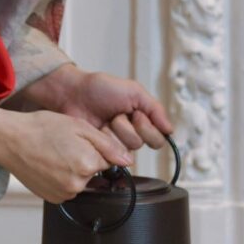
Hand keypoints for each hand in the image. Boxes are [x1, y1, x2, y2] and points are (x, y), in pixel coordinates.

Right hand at [0, 106, 130, 203]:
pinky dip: (62, 179)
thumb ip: (107, 145)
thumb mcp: (79, 127)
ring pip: (81, 182)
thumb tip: (127, 160)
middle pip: (94, 173)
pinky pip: (67, 189)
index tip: (81, 142)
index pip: (108, 161)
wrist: (10, 140)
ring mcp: (64, 194)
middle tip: (64, 146)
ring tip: (55, 155)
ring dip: (74, 171)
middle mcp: (77, 184)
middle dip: (86, 160)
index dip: (96, 149)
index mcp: (87, 164)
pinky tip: (49, 166)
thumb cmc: (41, 129)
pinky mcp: (53, 198)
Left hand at [21, 65, 173, 152]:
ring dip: (114, 131)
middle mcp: (130, 135)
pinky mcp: (100, 151)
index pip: (158, 138)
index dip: (148, 127)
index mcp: (142, 121)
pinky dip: (104, 139)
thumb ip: (155, 109)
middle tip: (117, 115)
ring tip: (104, 120)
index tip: (136, 114)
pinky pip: (110, 154)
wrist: (72, 93)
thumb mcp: (134, 91)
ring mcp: (114, 144)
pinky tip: (96, 129)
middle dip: (129, 128)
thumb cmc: (100, 89)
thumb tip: (170, 130)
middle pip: (142, 144)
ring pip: (125, 149)